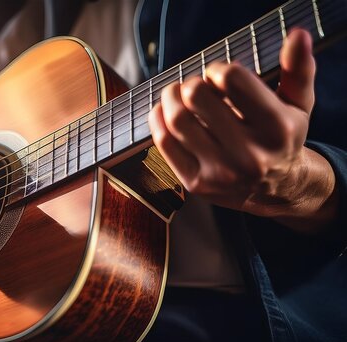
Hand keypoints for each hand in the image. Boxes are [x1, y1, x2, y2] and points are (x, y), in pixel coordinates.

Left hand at [148, 29, 336, 231]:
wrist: (276, 190)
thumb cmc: (282, 138)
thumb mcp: (298, 105)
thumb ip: (298, 70)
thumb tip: (296, 37)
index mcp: (277, 128)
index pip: (232, 78)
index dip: (218, 69)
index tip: (219, 75)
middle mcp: (250, 154)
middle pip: (196, 96)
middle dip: (190, 82)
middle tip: (195, 85)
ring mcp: (220, 172)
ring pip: (177, 120)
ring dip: (169, 97)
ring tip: (177, 94)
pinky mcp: (196, 183)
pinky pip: (164, 143)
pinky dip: (158, 119)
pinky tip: (165, 112)